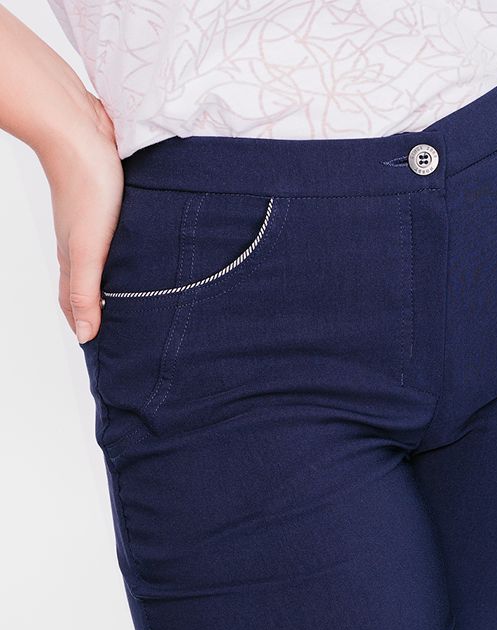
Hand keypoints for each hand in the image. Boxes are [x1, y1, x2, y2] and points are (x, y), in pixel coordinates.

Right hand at [40, 92, 122, 342]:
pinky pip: (114, 236)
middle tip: (122, 330)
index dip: (83, 326)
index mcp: (74, 260)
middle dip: (99, 309)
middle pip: (87, 285)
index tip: (97, 348)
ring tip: (135, 297)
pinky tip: (138, 251)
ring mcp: (92, 223)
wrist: (80, 131)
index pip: (75, 303)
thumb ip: (86, 293)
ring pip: (101, 260)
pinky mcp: (107, 203)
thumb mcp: (87, 250)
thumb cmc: (84, 188)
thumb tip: (85, 335)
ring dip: (113, 281)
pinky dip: (123, 252)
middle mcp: (80, 244)